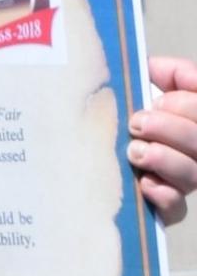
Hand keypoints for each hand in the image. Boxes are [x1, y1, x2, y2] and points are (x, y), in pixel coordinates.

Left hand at [129, 56, 196, 223]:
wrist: (89, 154)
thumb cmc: (125, 113)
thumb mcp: (144, 86)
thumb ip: (162, 73)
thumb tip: (155, 67)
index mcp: (191, 118)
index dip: (186, 104)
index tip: (158, 101)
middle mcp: (194, 149)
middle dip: (170, 128)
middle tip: (137, 123)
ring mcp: (185, 179)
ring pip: (193, 175)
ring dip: (164, 159)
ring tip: (135, 151)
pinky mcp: (166, 206)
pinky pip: (177, 208)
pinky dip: (164, 196)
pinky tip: (145, 184)